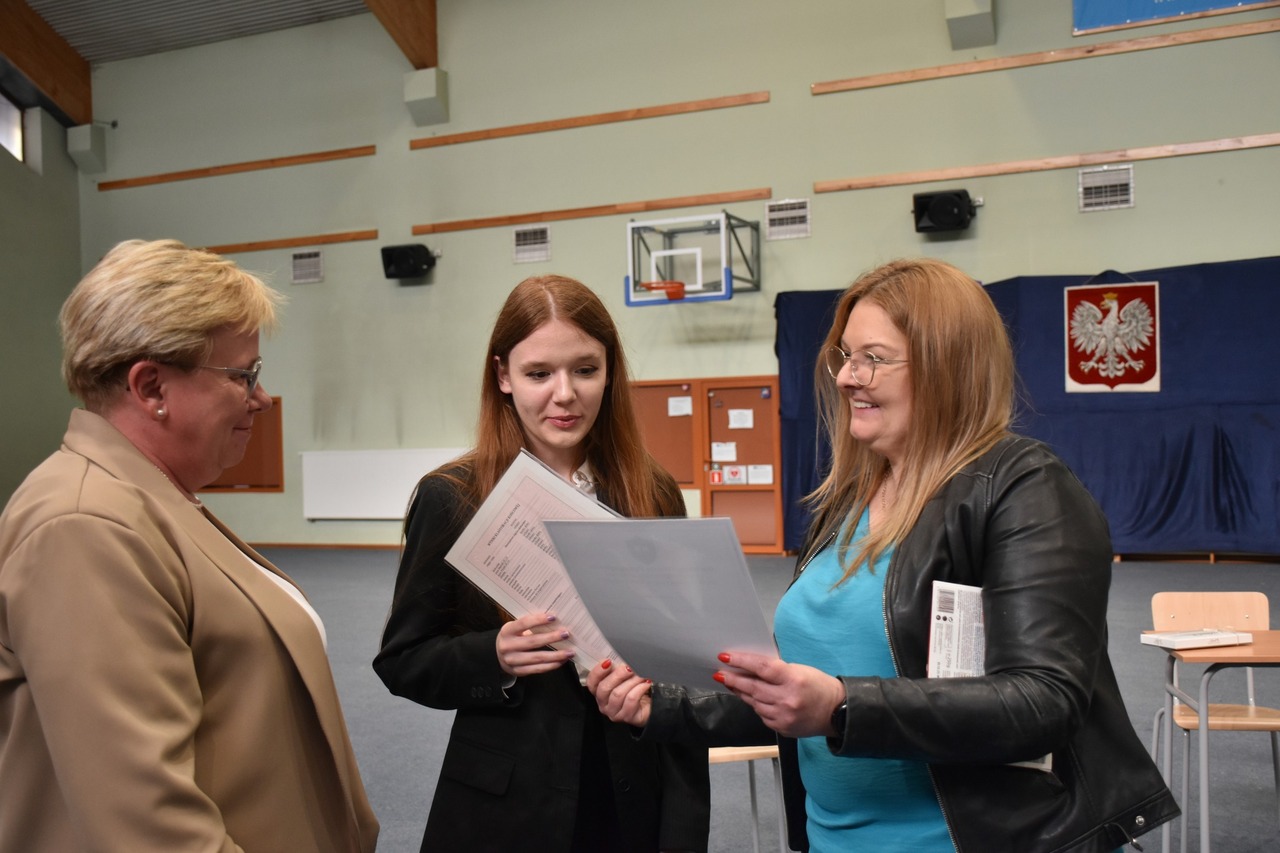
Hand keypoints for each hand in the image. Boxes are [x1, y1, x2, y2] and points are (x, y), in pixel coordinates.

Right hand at [495, 612, 574, 677]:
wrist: (497, 655)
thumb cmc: (512, 637)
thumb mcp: (515, 628)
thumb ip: (530, 625)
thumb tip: (555, 621)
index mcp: (507, 631)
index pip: (523, 623)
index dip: (538, 620)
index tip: (553, 617)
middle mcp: (507, 646)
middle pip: (533, 642)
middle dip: (551, 638)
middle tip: (566, 634)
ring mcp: (512, 661)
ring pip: (537, 658)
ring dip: (556, 655)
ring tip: (569, 652)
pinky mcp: (518, 671)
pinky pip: (537, 669)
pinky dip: (551, 665)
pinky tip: (561, 661)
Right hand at [587, 659, 651, 726]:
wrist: (651, 704)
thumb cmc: (634, 688)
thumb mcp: (623, 677)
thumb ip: (616, 668)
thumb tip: (618, 657)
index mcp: (599, 692)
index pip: (591, 683)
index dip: (598, 671)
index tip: (608, 661)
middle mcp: (604, 704)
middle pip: (604, 688)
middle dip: (618, 675)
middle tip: (629, 667)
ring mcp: (614, 713)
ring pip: (618, 694)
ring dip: (631, 681)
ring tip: (640, 675)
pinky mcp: (627, 717)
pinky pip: (631, 700)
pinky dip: (639, 688)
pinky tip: (645, 683)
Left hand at [713, 651, 844, 738]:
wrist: (836, 712)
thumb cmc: (818, 685)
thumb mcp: (799, 670)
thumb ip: (776, 671)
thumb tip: (750, 668)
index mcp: (793, 679)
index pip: (761, 668)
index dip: (741, 661)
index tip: (725, 656)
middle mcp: (787, 699)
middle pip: (753, 687)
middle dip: (733, 679)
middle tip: (719, 673)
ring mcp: (784, 716)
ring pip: (754, 702)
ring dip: (741, 692)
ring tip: (731, 683)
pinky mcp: (782, 728)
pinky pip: (762, 715)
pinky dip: (755, 705)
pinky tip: (751, 698)